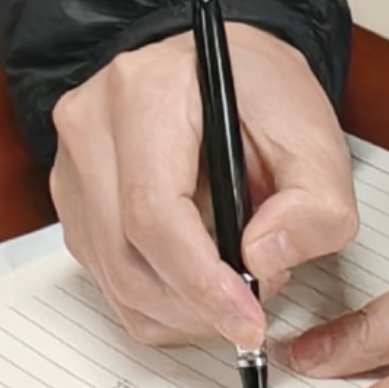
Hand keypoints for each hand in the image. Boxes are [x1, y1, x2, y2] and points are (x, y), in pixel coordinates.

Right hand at [47, 20, 360, 363]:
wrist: (220, 67)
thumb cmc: (261, 93)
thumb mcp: (316, 137)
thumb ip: (313, 205)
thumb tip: (263, 262)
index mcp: (145, 91)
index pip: (153, 210)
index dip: (201, 281)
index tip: (248, 321)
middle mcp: (91, 124)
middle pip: (126, 255)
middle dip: (196, 307)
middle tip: (253, 310)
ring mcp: (72, 163)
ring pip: (114, 278)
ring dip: (179, 311)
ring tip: (233, 285)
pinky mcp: (72, 198)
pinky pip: (107, 279)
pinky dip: (158, 303)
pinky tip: (199, 280)